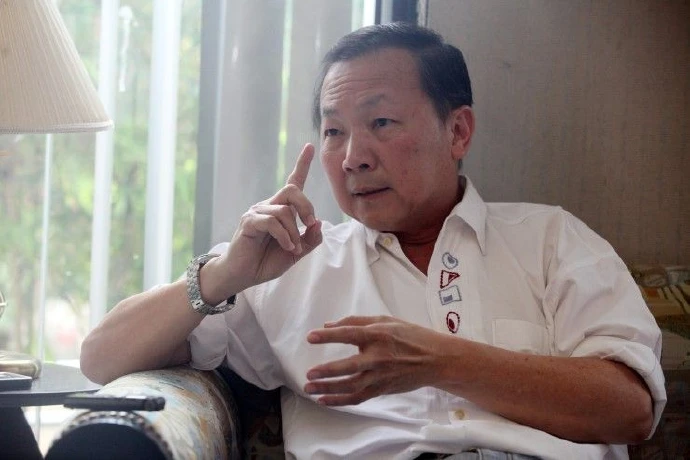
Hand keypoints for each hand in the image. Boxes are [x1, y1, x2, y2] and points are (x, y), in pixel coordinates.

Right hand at [201, 144, 322, 301]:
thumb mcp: (295, 253)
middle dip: (307, 206)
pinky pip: (272, 222)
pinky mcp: (249, 222)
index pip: (293, 182)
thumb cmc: (266, 262)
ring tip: (293, 249)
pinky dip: (285, 236)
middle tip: (311, 224)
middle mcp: (269, 206)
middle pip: (293, 189)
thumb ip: (309, 240)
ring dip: (294, 233)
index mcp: (281, 210)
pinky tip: (287, 247)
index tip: (309, 146)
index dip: (302, 164)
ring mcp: (257, 212)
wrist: (242, 276)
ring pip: (285, 211)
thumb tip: (319, 223)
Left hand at [304, 316, 444, 405]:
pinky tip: (324, 400)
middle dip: (326, 372)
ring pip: (351, 386)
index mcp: (378, 335)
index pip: (349, 334)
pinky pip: (358, 398)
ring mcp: (380, 376)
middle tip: (309, 374)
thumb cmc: (410, 336)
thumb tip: (328, 325)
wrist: (435, 359)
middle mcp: (378, 356)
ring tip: (309, 389)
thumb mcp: (385, 320)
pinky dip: (340, 401)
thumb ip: (356, 321)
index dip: (328, 336)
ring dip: (328, 389)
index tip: (310, 337)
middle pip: (348, 366)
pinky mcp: (382, 389)